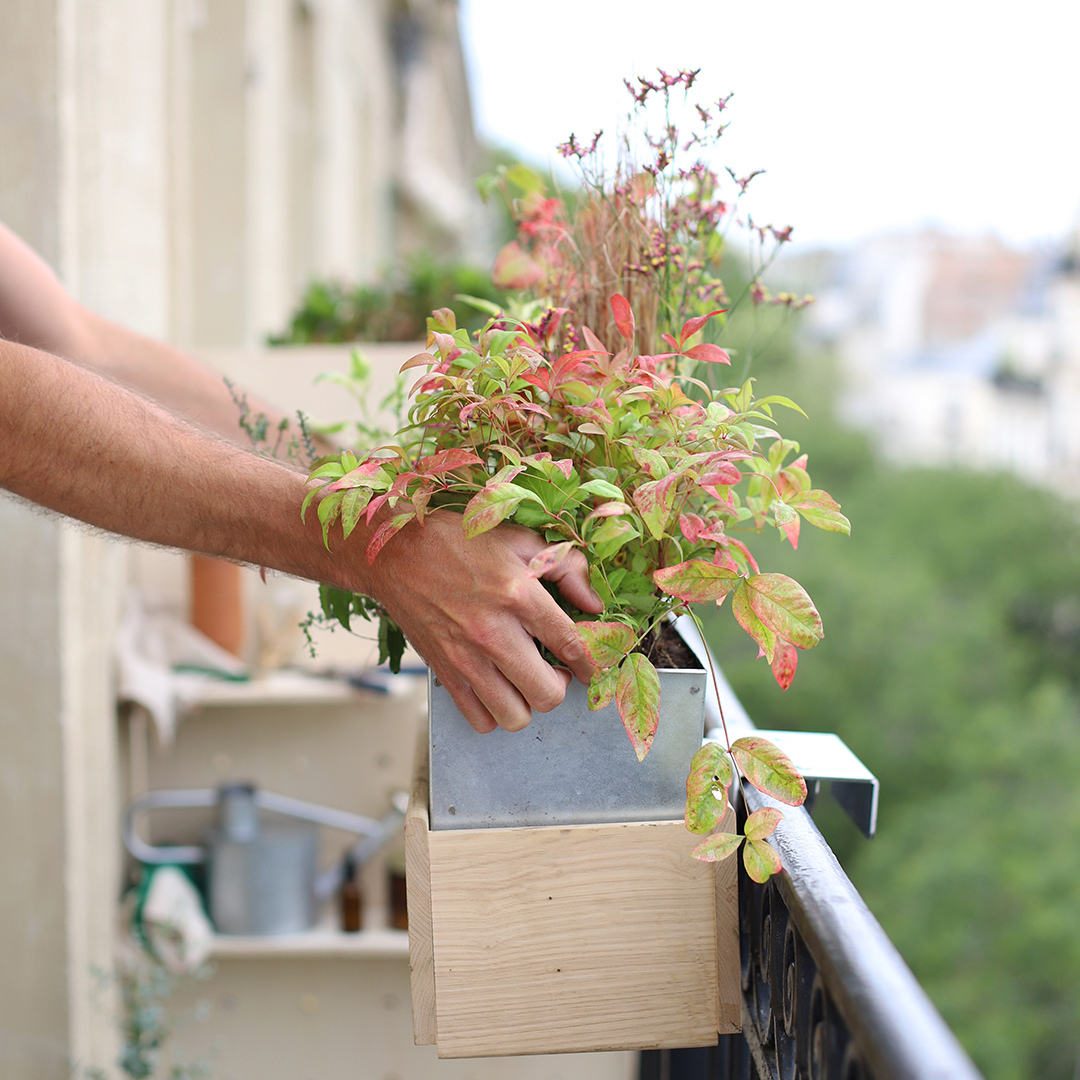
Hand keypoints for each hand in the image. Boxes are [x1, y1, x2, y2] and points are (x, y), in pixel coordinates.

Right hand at [366, 510, 603, 732]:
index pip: (571, 644)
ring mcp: (466, 658)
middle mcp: (494, 632)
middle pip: (548, 694)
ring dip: (527, 704)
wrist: (395, 554)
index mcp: (518, 594)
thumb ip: (565, 568)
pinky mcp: (443, 673)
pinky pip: (479, 720)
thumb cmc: (458, 542)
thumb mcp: (518, 539)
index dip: (590, 663)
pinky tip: (496, 688)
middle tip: (554, 669)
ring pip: (515, 716)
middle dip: (560, 686)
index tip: (590, 666)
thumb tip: (594, 604)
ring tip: (524, 681)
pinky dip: (494, 713)